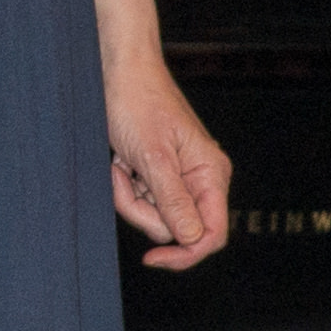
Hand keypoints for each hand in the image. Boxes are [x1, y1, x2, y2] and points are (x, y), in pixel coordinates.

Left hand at [106, 51, 231, 271]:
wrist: (118, 72)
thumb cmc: (138, 103)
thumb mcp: (154, 156)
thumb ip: (173, 200)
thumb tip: (192, 238)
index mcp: (211, 174)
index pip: (211, 233)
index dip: (185, 253)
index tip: (152, 258)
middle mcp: (200, 179)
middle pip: (175, 229)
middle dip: (142, 212)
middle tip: (124, 180)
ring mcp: (178, 178)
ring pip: (154, 216)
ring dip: (129, 197)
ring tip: (120, 165)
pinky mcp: (158, 175)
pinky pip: (142, 200)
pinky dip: (125, 187)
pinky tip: (120, 163)